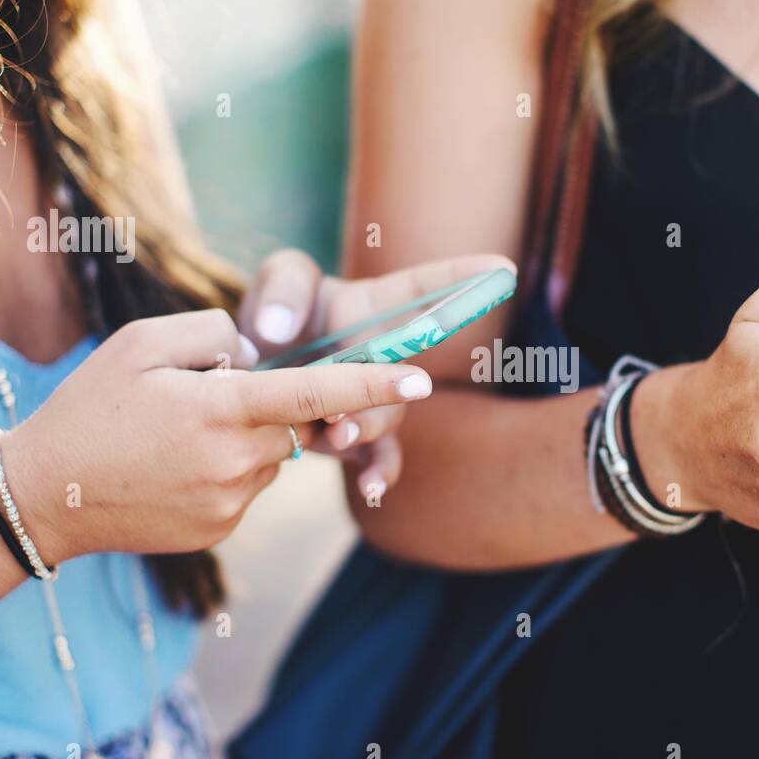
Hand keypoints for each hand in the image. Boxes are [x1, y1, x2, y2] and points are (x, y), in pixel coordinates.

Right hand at [0, 309, 433, 563]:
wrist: (44, 497)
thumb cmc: (90, 408)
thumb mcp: (142, 344)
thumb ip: (215, 335)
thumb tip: (259, 355)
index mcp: (222, 409)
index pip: (316, 392)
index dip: (373, 383)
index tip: (423, 378)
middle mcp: (237, 461)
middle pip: (293, 421)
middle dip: (269, 404)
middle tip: (202, 400)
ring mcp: (231, 503)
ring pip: (272, 455)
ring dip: (243, 438)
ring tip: (173, 439)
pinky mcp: (221, 529)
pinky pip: (248, 486)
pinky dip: (226, 470)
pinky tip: (173, 469)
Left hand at [238, 249, 513, 497]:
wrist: (255, 373)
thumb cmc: (276, 314)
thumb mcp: (279, 280)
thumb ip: (284, 289)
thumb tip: (279, 330)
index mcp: (374, 309)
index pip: (423, 290)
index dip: (463, 279)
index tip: (503, 270)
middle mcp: (384, 356)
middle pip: (408, 365)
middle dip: (401, 378)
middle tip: (396, 386)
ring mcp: (374, 400)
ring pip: (391, 415)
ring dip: (370, 424)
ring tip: (338, 432)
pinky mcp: (355, 438)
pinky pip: (377, 458)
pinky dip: (379, 473)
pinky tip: (372, 489)